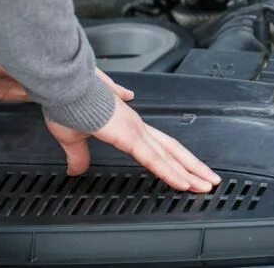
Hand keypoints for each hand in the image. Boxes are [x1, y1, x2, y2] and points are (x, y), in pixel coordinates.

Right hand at [46, 96, 220, 192]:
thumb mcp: (72, 137)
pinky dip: (171, 172)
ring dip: (190, 172)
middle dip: (193, 167)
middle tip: (210, 181)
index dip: (174, 160)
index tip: (188, 173)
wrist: (63, 87)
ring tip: (206, 186)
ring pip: (170, 155)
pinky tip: (183, 183)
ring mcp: (135, 130)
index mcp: (126, 125)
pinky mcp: (128, 136)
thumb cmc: (68, 103)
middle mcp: (136, 126)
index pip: (158, 146)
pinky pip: (154, 159)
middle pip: (172, 150)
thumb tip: (78, 166)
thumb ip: (80, 153)